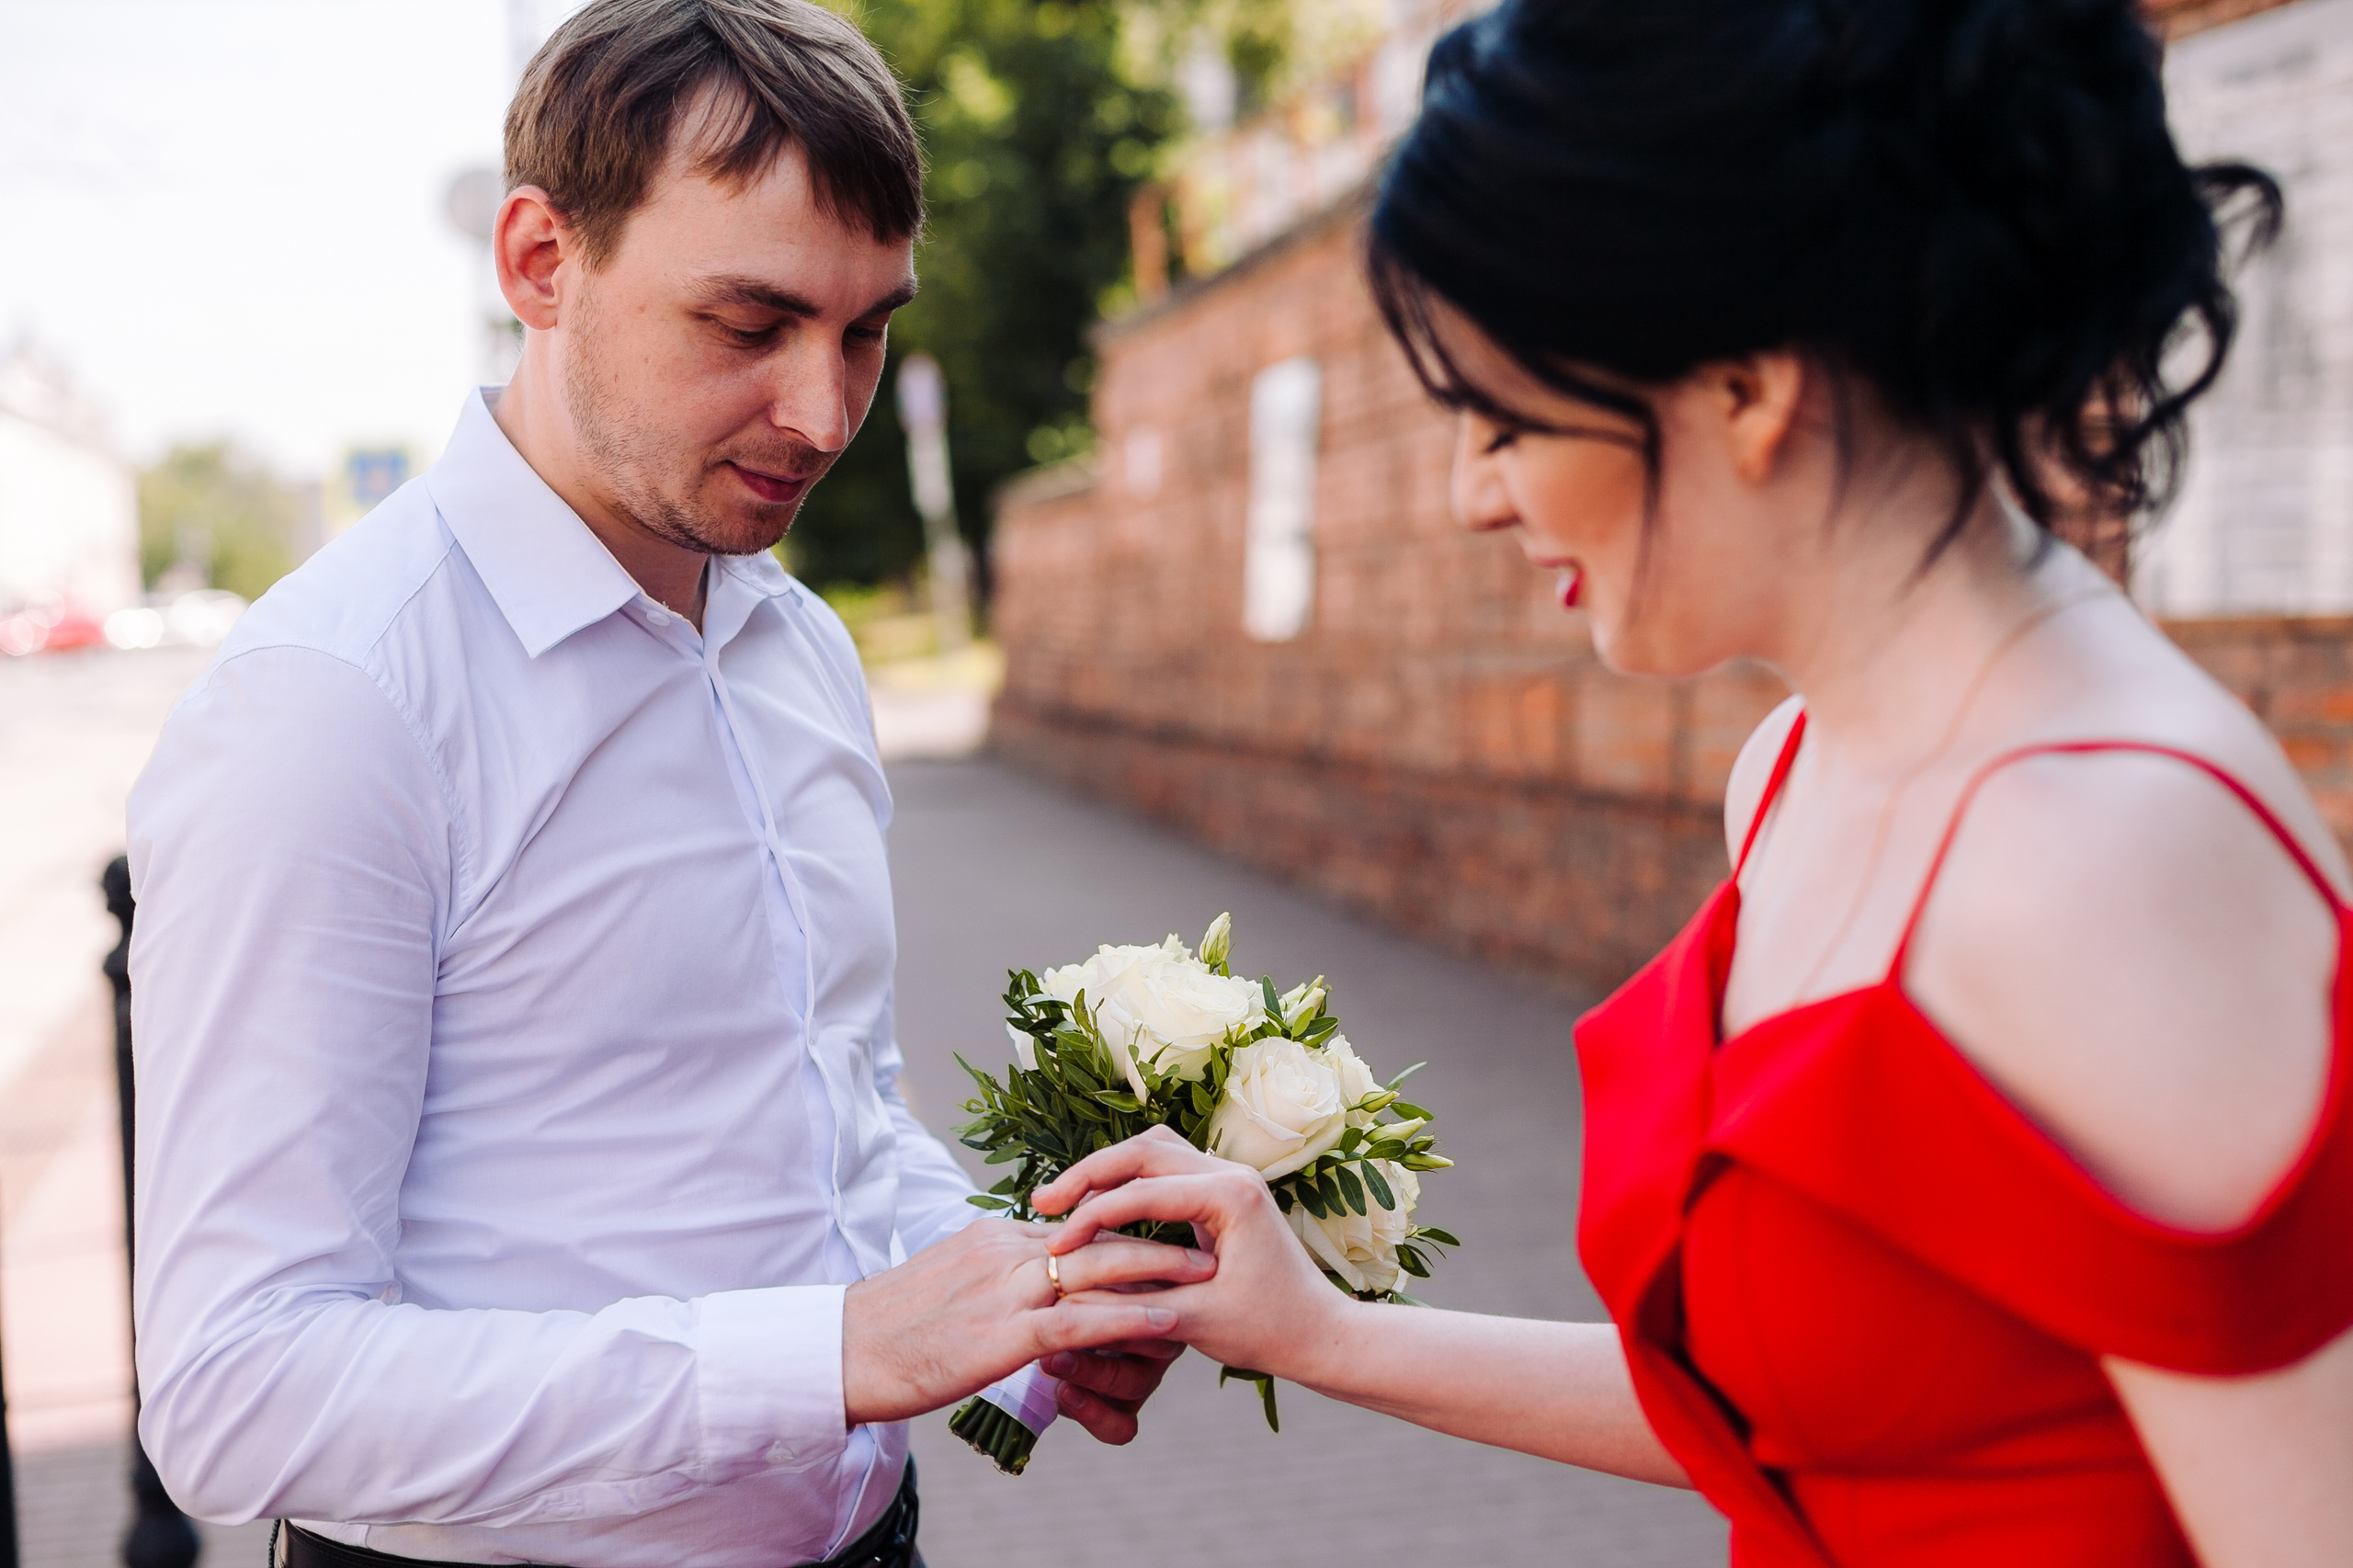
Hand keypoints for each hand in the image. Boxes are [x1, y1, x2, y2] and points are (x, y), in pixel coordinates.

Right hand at [841, 1216, 1210, 1427]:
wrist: (842, 1352)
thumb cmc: (889, 1327)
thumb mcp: (947, 1283)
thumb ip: (991, 1275)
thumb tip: (1026, 1279)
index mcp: (993, 1237)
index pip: (1074, 1225)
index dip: (1126, 1230)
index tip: (1168, 1232)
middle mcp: (1005, 1252)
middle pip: (1096, 1236)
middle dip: (1156, 1238)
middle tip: (1204, 1240)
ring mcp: (1005, 1290)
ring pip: (1097, 1270)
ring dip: (1158, 1271)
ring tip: (1206, 1272)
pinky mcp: (1002, 1335)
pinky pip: (1079, 1322)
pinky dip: (1129, 1318)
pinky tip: (1167, 1322)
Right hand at [1033, 1127, 1352, 1385]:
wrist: (1322, 1334)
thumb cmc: (1270, 1333)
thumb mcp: (1196, 1322)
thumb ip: (1136, 1300)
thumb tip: (1073, 1291)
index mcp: (1230, 1197)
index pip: (1141, 1193)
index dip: (1089, 1219)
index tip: (1053, 1250)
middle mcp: (1232, 1174)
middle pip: (1142, 1153)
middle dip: (1088, 1177)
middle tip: (1042, 1203)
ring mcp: (1230, 1178)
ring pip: (1153, 1152)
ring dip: (1107, 1172)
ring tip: (1064, 1200)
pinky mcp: (1226, 1192)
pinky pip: (1167, 1170)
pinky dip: (1129, 1182)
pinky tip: (1100, 1207)